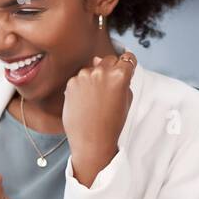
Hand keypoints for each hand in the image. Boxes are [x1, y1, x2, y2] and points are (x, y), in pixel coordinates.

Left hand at [62, 51, 135, 186]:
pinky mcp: (71, 83)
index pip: (127, 58)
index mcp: (119, 75)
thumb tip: (110, 65)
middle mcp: (101, 71)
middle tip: (109, 88)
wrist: (91, 140)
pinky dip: (82, 86)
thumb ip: (123, 80)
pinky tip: (85, 101)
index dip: (127, 65)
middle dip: (110, 69)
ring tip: (96, 99)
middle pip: (108, 59)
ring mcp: (84, 76)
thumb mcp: (126, 100)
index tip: (126, 68)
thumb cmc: (110, 124)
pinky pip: (79, 78)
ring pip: (92, 68)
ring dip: (94, 77)